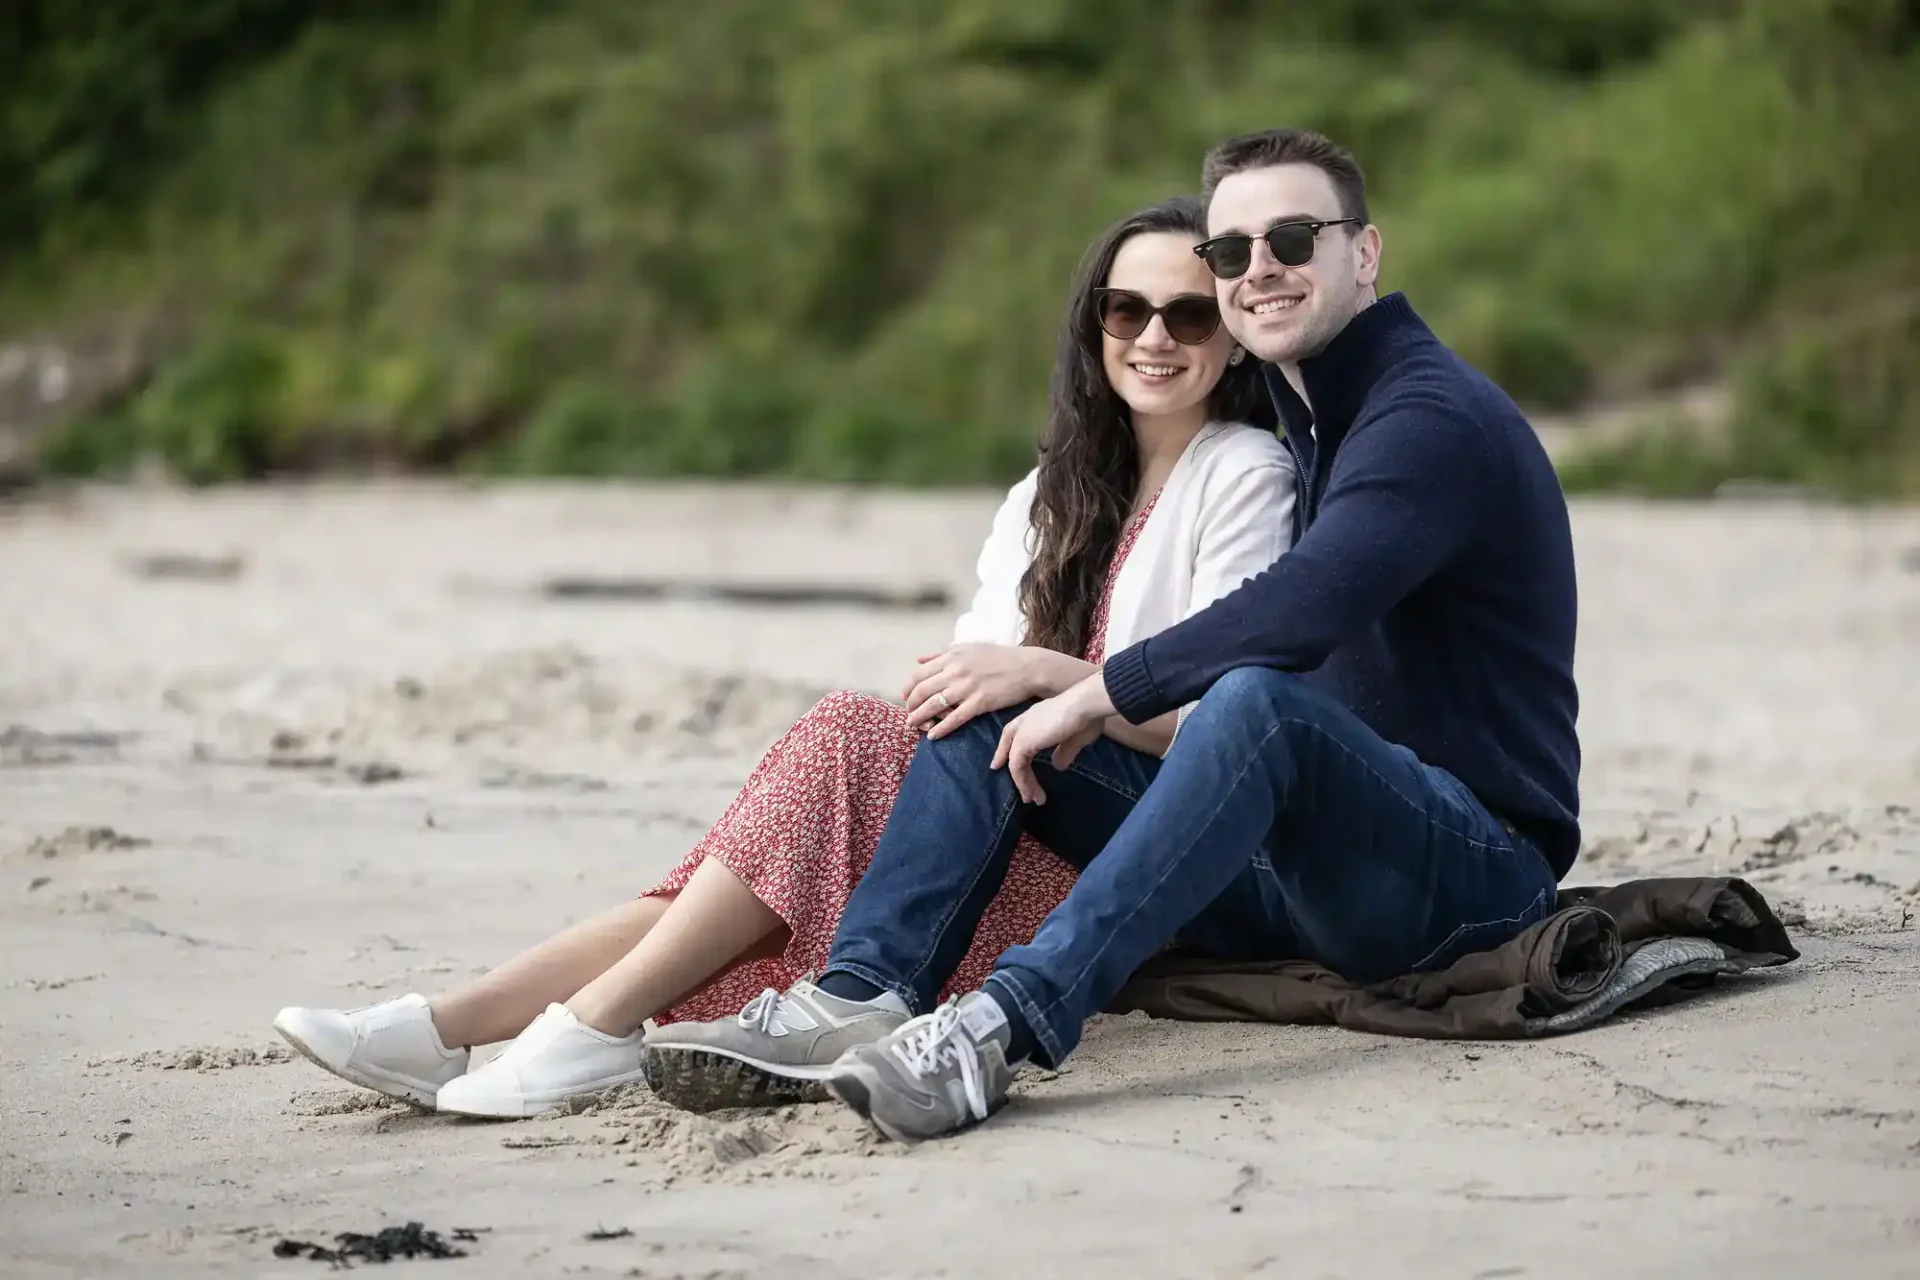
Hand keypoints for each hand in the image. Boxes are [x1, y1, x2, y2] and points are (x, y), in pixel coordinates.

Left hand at [904, 643, 1045, 737]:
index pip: (919, 673)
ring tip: (913, 726)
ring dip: (919, 718)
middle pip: (922, 691)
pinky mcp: (979, 703)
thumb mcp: (969, 647)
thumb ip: (942, 652)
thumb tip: (918, 659)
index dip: (909, 688)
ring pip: (933, 705)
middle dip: (911, 705)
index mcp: (951, 656)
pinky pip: (954, 718)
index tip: (906, 697)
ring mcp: (967, 688)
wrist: (1027, 668)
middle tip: (908, 714)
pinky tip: (933, 736)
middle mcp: (955, 671)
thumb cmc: (999, 656)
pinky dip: (941, 728)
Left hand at [991, 673, 1115, 803]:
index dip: (1008, 746)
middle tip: (1018, 786)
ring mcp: (1023, 731)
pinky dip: (1022, 782)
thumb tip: (1058, 766)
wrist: (1083, 706)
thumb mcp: (1075, 739)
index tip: (1001, 762)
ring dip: (1023, 782)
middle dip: (1011, 766)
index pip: (1016, 731)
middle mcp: (1027, 721)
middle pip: (1010, 744)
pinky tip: (1030, 793)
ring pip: (1015, 760)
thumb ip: (1064, 752)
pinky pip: (1017, 766)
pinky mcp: (1023, 742)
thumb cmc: (1085, 717)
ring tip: (1031, 799)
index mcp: (1037, 716)